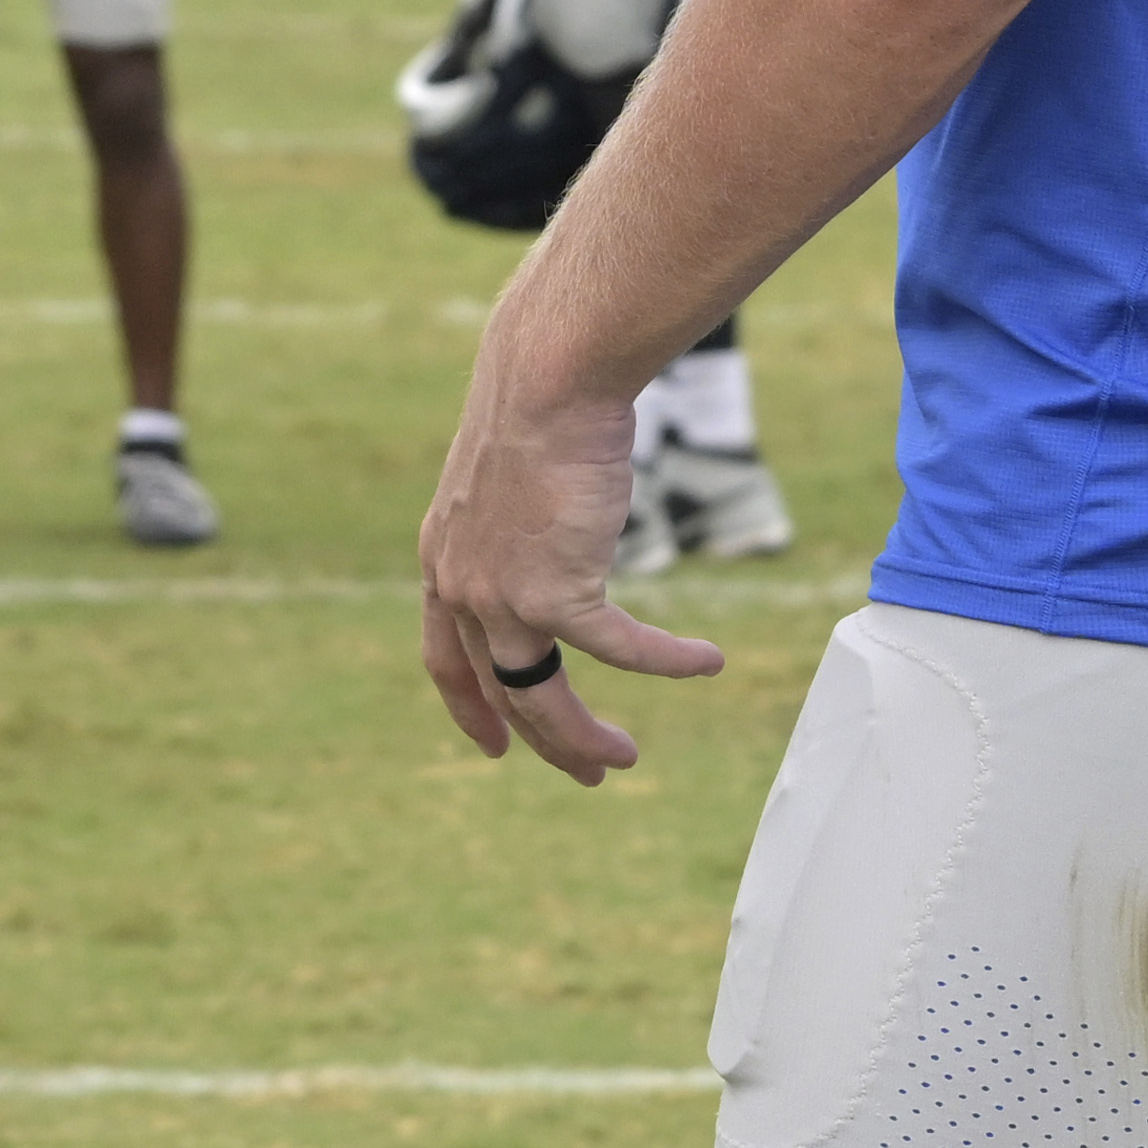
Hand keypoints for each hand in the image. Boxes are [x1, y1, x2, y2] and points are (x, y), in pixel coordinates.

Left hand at [419, 323, 728, 785]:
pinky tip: (705, 661)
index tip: (492, 745)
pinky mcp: (558, 589)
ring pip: (544, 693)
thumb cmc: (540, 406)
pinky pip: (620, 648)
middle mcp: (462, 585)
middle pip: (500, 687)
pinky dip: (666, 660)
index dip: (469, 706)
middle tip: (586, 771)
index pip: (446, 656)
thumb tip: (558, 520)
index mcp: (442, 559)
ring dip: (586, 737)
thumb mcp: (509, 474)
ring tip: (626, 758)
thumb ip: (519, 518)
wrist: (548, 376)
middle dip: (543, 738)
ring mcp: (504, 594)